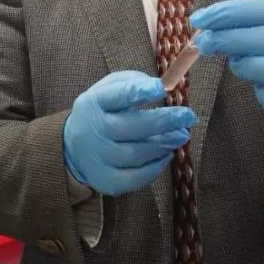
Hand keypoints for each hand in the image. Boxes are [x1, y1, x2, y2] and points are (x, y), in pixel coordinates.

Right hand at [63, 71, 196, 195]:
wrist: (75, 146)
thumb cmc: (104, 112)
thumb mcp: (110, 89)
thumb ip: (134, 82)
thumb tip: (162, 87)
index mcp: (94, 102)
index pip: (117, 95)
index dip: (140, 91)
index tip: (162, 88)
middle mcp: (93, 130)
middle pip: (131, 127)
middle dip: (164, 121)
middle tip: (188, 116)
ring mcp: (98, 158)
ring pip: (136, 154)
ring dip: (164, 144)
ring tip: (181, 135)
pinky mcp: (105, 180)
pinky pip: (135, 178)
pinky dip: (155, 167)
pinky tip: (166, 155)